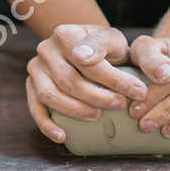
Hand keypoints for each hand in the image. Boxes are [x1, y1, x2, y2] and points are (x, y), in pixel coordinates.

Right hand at [26, 23, 148, 145]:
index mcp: (65, 34)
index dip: (115, 79)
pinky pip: (35, 108)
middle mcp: (46, 49)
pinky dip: (47, 125)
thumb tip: (83, 59)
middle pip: (69, 80)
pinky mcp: (31, 86)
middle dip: (97, 96)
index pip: (89, 61)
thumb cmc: (103, 48)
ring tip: (98, 116)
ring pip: (50, 95)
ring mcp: (36, 68)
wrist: (85, 48)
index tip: (138, 92)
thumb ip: (103, 45)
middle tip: (120, 105)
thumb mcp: (111, 39)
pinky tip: (63, 136)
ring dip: (75, 110)